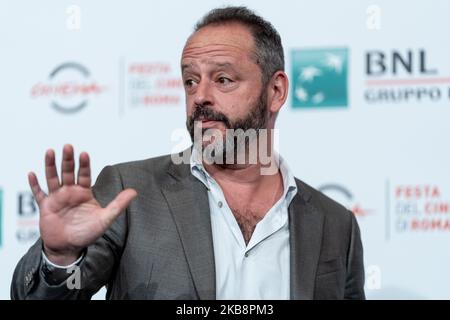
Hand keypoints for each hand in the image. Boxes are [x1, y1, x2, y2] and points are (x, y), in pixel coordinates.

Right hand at [28, 144, 136, 264]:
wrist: (69, 248)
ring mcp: (57, 198)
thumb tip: (134, 192)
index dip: (84, 165)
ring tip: (50, 152)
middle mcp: (70, 192)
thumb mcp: (105, 219)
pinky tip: (32, 174)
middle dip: (68, 160)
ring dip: (51, 166)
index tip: (84, 154)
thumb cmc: (87, 233)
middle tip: (68, 146)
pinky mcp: (45, 206)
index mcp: (84, 192)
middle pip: (68, 172)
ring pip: (53, 178)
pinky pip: (39, 193)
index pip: (84, 175)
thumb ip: (118, 204)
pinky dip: (35, 184)